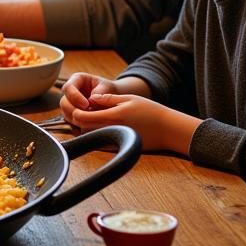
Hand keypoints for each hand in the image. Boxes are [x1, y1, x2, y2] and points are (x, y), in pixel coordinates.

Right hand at [59, 73, 122, 118]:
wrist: (113, 97)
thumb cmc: (109, 89)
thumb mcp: (107, 87)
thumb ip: (99, 93)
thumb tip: (91, 102)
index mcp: (76, 79)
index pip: (68, 88)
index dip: (74, 97)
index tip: (86, 105)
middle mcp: (70, 91)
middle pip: (63, 102)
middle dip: (74, 110)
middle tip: (88, 115)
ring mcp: (69, 103)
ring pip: (66, 113)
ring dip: (77, 119)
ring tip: (91, 120)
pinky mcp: (72, 113)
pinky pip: (71, 121)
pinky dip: (78, 124)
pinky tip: (89, 125)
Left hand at [60, 91, 199, 153]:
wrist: (169, 129)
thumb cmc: (151, 111)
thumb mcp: (129, 98)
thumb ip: (108, 99)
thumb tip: (91, 98)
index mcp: (113, 116)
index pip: (83, 117)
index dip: (76, 112)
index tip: (77, 106)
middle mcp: (112, 130)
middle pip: (83, 128)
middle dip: (78, 121)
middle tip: (80, 112)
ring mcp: (116, 140)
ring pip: (91, 136)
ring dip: (86, 128)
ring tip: (89, 119)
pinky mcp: (121, 147)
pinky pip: (101, 144)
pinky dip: (96, 136)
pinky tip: (99, 128)